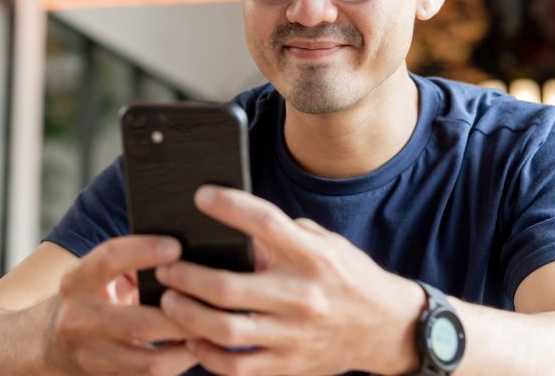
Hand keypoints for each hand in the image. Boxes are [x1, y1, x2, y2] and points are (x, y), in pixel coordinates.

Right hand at [44, 235, 199, 374]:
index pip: (108, 259)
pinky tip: (197, 348)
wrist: (47, 343)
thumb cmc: (90, 296)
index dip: (143, 251)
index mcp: (77, 280)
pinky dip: (179, 364)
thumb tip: (185, 248)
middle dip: (182, 315)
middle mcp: (78, 319)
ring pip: (150, 362)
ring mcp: (90, 356)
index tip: (177, 246)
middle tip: (216, 301)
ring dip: (187, 347)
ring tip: (213, 330)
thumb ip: (131, 261)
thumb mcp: (97, 273)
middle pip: (137, 322)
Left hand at [153, 186, 424, 374]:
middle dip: (186, 275)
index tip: (201, 196)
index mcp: (313, 257)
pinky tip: (194, 339)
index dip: (229, 206)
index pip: (264, 223)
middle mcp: (302, 296)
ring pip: (225, 330)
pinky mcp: (289, 365)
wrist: (389, 328)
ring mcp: (294, 335)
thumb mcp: (324, 244)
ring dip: (187, 315)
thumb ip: (283, 236)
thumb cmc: (349, 277)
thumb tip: (234, 228)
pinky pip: (236, 366)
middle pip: (228, 287)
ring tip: (169, 301)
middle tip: (166, 266)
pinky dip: (207, 355)